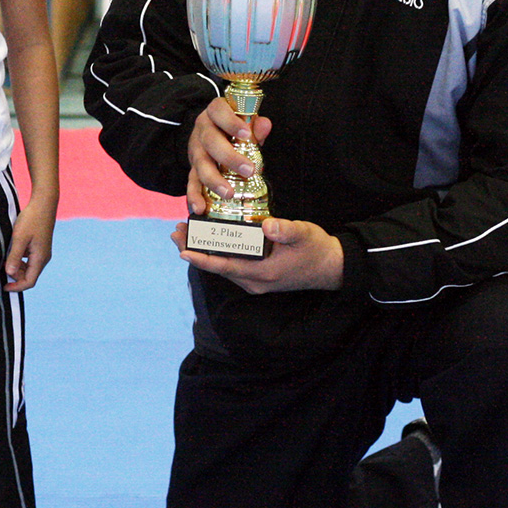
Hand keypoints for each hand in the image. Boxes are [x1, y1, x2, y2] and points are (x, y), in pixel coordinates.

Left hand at [4, 196, 55, 289]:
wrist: (43, 203)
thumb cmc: (32, 219)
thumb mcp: (19, 238)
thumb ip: (14, 256)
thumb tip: (9, 273)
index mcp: (40, 258)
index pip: (29, 282)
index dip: (16, 287)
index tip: (3, 287)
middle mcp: (43, 258)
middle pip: (28, 275)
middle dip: (14, 275)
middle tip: (0, 267)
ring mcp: (41, 252)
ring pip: (27, 267)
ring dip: (15, 266)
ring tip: (4, 255)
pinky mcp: (39, 246)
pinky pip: (28, 258)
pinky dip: (18, 258)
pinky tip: (10, 249)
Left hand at [172, 215, 343, 294]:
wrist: (332, 267)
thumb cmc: (316, 249)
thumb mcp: (304, 234)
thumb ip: (285, 230)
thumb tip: (267, 225)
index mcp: (263, 272)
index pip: (225, 266)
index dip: (202, 259)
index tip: (183, 250)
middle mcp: (255, 281)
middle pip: (217, 267)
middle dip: (194, 250)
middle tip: (176, 233)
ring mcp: (255, 281)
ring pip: (222, 267)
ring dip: (203, 252)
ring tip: (184, 235)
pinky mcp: (257, 277)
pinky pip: (230, 266)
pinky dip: (216, 253)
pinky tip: (207, 240)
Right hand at [186, 96, 271, 213]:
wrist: (211, 136)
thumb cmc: (232, 130)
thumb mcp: (244, 123)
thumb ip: (255, 126)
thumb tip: (264, 125)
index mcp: (214, 114)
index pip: (218, 111)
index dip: (230, 122)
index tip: (246, 134)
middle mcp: (202, 131)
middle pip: (210, 141)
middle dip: (228, 157)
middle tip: (248, 170)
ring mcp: (195, 151)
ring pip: (200, 164)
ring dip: (214, 179)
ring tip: (229, 193)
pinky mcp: (192, 169)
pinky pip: (191, 182)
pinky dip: (194, 196)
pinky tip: (200, 208)